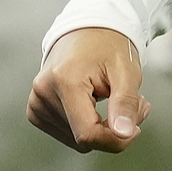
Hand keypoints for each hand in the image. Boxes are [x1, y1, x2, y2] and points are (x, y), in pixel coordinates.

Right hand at [27, 27, 151, 152]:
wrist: (87, 29)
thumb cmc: (108, 46)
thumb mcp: (127, 71)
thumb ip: (126, 104)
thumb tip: (123, 134)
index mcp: (63, 80)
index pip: (87, 134)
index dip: (115, 140)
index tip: (135, 128)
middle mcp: (43, 92)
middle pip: (83, 139)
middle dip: (112, 130)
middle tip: (131, 103)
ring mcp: (36, 102)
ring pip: (76, 140)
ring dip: (100, 128)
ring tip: (111, 98)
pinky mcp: (35, 109)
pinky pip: (67, 134)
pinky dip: (85, 125)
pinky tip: (92, 103)